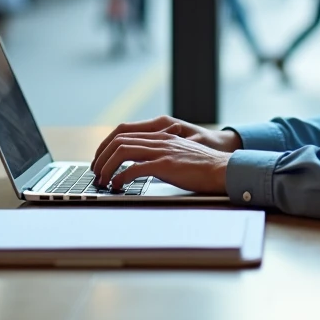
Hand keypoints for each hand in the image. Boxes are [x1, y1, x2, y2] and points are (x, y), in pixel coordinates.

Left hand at [91, 115, 240, 173]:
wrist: (224, 169)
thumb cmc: (203, 167)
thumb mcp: (178, 154)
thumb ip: (160, 154)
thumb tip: (139, 166)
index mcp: (160, 134)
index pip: (123, 132)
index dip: (106, 145)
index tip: (99, 160)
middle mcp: (159, 138)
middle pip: (118, 140)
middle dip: (101, 156)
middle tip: (95, 172)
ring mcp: (162, 150)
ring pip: (122, 151)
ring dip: (107, 166)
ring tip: (103, 180)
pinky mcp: (166, 165)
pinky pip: (134, 169)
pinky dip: (121, 177)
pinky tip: (118, 186)